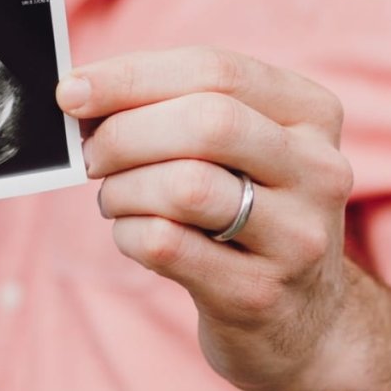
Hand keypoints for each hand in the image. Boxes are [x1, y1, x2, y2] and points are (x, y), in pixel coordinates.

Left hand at [57, 47, 352, 390]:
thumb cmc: (241, 206)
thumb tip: (80, 89)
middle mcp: (318, 170)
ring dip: (122, 188)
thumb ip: (167, 105)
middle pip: (206, 123)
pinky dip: (127, 233)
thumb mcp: (231, 147)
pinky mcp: (259, 294)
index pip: (214, 70)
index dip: (130, 76)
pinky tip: (132, 233)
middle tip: (91, 153)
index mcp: (309, 113)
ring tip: (115, 197)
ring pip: (185, 186)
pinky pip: (166, 244)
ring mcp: (297, 237)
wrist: (303, 321)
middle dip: (124, 133)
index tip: (71, 90)